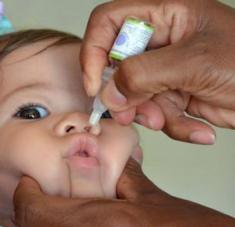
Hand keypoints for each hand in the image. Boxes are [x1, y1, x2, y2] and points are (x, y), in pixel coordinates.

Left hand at [14, 159, 234, 226]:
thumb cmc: (180, 226)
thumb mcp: (148, 197)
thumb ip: (124, 176)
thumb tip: (113, 161)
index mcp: (98, 222)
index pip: (34, 210)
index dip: (26, 193)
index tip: (30, 183)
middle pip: (34, 226)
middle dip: (35, 207)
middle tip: (44, 193)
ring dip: (45, 219)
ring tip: (59, 205)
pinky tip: (76, 220)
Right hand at [80, 0, 234, 143]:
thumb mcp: (194, 62)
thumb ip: (145, 74)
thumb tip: (110, 93)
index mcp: (163, 15)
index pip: (108, 23)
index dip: (94, 52)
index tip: (95, 86)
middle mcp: (159, 42)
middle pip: (117, 66)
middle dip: (124, 95)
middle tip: (133, 114)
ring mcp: (164, 71)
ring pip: (136, 95)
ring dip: (150, 114)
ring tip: (169, 120)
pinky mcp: (172, 94)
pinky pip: (158, 113)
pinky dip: (174, 126)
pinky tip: (199, 129)